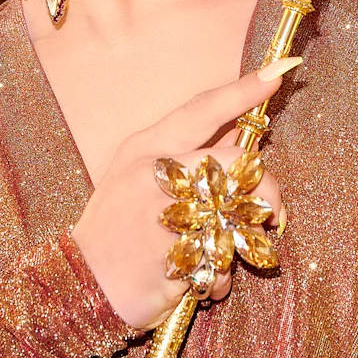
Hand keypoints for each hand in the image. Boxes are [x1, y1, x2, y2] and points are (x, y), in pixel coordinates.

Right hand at [71, 60, 296, 328]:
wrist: (78, 285)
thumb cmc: (115, 226)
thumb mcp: (136, 175)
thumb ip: (184, 153)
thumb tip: (237, 136)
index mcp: (145, 148)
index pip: (201, 111)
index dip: (243, 91)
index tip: (278, 72)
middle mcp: (153, 176)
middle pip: (235, 163)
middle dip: (265, 187)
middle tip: (269, 208)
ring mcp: (162, 219)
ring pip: (237, 214)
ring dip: (243, 237)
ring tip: (225, 247)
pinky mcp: (172, 262)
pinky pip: (223, 264)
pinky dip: (223, 276)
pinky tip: (205, 276)